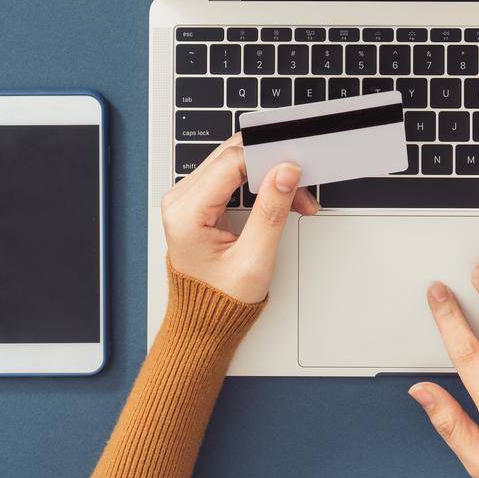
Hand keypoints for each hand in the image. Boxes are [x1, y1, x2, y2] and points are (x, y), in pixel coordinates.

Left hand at [160, 133, 317, 303]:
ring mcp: (187, 198)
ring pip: (235, 162)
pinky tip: (277, 197)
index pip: (231, 162)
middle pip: (232, 156)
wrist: (203, 320)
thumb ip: (271, 212)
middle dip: (271, 167)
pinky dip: (258, 182)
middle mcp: (181, 200)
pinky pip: (232, 175)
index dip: (267, 160)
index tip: (294, 171)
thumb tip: (284, 173)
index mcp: (186, 213)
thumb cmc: (219, 301)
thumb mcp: (253, 260)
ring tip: (292, 199)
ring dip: (267, 175)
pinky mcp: (199, 200)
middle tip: (298, 187)